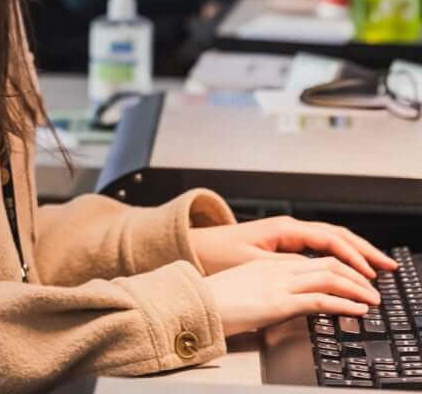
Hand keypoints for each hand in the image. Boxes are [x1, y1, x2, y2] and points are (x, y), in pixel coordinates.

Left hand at [189, 215, 397, 277]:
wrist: (198, 247)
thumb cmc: (220, 254)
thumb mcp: (255, 263)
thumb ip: (286, 267)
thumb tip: (316, 272)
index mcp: (284, 229)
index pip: (330, 239)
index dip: (354, 257)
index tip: (371, 274)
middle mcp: (289, 227)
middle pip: (336, 235)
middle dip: (364, 250)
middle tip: (390, 267)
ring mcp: (288, 234)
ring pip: (330, 239)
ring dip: (355, 251)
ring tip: (378, 266)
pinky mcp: (284, 243)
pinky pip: (319, 246)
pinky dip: (339, 254)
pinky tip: (350, 266)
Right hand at [205, 256, 380, 336]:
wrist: (193, 302)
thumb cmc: (212, 299)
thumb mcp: (243, 287)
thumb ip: (264, 286)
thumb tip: (282, 298)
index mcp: (267, 264)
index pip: (313, 257)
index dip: (339, 264)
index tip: (355, 276)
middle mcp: (276, 268)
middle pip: (326, 261)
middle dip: (356, 271)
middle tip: (373, 284)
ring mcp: (278, 283)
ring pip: (329, 276)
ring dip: (356, 287)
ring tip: (372, 299)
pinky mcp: (278, 302)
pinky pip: (319, 299)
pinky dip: (344, 303)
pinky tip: (356, 310)